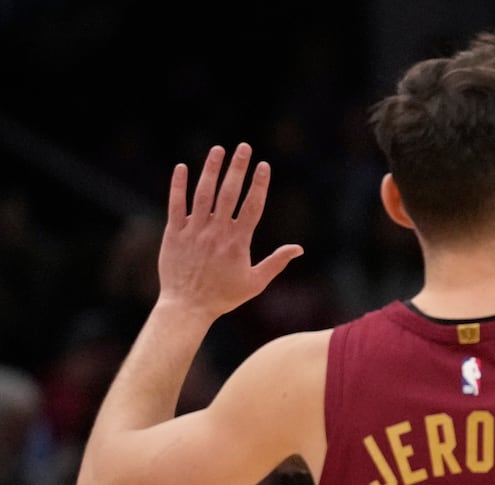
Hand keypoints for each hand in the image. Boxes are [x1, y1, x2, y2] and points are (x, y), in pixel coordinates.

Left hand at [158, 143, 302, 320]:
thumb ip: (276, 262)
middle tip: (244, 147)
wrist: (188, 306)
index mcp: (238, 242)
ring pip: (203, 194)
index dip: (259, 184)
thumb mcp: (256, 282)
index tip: (264, 165)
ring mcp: (194, 230)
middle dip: (238, 168)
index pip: (252, 206)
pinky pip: (176, 204)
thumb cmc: (224, 296)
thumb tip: (299, 248)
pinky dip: (178, 185)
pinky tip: (183, 167)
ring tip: (218, 150)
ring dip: (211, 170)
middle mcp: (216, 232)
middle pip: (229, 193)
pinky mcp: (174, 233)